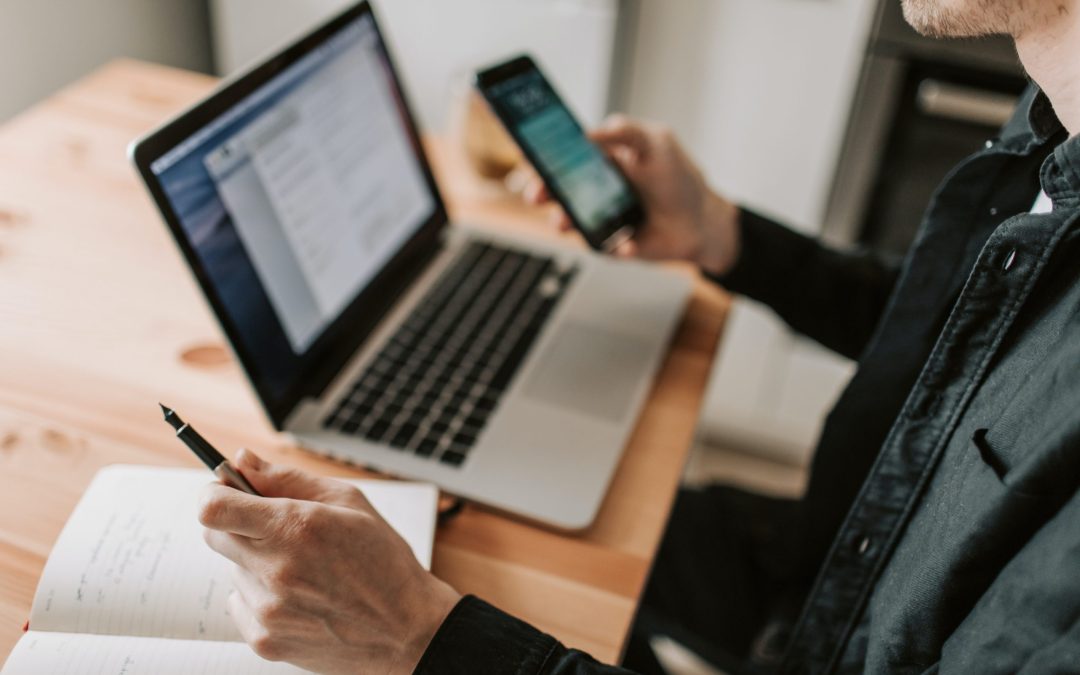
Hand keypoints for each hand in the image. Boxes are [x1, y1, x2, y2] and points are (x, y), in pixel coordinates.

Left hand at [199, 450, 459, 674]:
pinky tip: (301, 597)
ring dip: (257, 563)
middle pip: (216, 536)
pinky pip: (242, 604)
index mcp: (294, 527)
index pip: (213, 507)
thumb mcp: (349, 502)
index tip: (227, 491)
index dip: (214, 493)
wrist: (407, 630)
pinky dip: (262, 596)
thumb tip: (243, 460)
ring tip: (306, 571)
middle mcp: (274, 569)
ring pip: (234, 570)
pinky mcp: (265, 640)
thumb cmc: (385, 562)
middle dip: (239, 525)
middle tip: (278, 530)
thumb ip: (287, 478)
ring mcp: (267, 609)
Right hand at [525, 115, 741, 275]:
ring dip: (563, 221)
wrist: (701, 222)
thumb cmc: (679, 179)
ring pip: (568, 221)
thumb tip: (588, 131)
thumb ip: (625, 131)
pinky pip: (601, 247)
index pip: (563, 155)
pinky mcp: (609, 244)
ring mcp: (599, 218)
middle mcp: (594, 189)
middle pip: (556, 189)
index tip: (530, 157)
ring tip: (565, 223)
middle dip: (542, 191)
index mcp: (600, 161)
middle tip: (537, 195)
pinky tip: (628, 243)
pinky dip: (613, 246)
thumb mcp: (657, 142)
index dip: (543, 156)